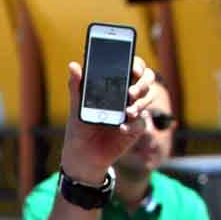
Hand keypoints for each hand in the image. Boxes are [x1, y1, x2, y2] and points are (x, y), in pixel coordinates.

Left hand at [60, 57, 157, 181]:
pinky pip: (141, 123)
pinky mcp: (135, 129)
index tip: (134, 69)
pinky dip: (133, 125)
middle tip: (131, 92)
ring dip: (141, 103)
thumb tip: (73, 65)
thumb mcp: (76, 107)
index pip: (132, 67)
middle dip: (143, 83)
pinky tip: (122, 128)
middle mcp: (127, 95)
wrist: (82, 154)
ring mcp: (133, 111)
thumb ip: (76, 87)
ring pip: (148, 99)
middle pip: (146, 80)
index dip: (137, 65)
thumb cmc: (79, 126)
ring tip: (128, 112)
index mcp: (114, 85)